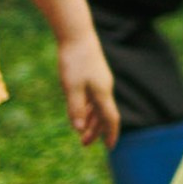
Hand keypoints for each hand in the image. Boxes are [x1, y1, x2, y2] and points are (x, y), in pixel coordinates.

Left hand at [58, 32, 119, 147]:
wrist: (77, 35)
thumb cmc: (74, 61)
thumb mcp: (71, 87)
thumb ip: (75, 109)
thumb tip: (78, 129)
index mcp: (102, 94)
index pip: (111, 119)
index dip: (110, 135)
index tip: (109, 148)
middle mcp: (104, 89)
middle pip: (103, 115)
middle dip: (95, 131)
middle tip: (83, 144)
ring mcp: (99, 81)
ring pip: (98, 106)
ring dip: (90, 120)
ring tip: (80, 131)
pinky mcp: (93, 75)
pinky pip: (93, 97)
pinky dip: (88, 108)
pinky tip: (80, 111)